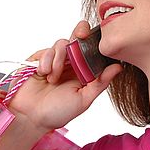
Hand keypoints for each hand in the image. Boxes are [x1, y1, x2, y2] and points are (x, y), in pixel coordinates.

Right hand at [6, 20, 123, 132]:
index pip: (93, 50)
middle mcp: (70, 63)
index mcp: (84, 72)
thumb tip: (119, 67)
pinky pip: (46, 51)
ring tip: (53, 79)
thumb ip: (100, 82)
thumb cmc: (58, 112)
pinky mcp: (38, 59)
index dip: (95, 40)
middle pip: (77, 37)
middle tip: (80, 35)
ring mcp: (54, 60)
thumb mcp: (84, 99)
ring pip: (62, 43)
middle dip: (80, 32)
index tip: (98, 39)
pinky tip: (43, 74)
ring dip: (59, 59)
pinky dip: (46, 61)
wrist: (30, 117)